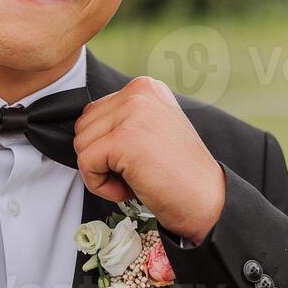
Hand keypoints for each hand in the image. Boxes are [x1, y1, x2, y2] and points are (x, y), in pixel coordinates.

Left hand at [73, 76, 225, 242]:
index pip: (94, 112)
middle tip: (135, 171)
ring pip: (81, 144)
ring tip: (134, 178)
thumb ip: (121, 119)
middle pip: (83, 127)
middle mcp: (139, 92)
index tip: (136, 158)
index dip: (106, 145)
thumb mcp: (150, 129)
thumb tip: (85, 127)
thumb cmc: (177, 173)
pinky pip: (86, 163)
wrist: (206, 200)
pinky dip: (100, 185)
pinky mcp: (124, 138)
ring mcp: (132, 113)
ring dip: (101, 172)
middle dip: (100, 157)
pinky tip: (128, 189)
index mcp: (145, 87)